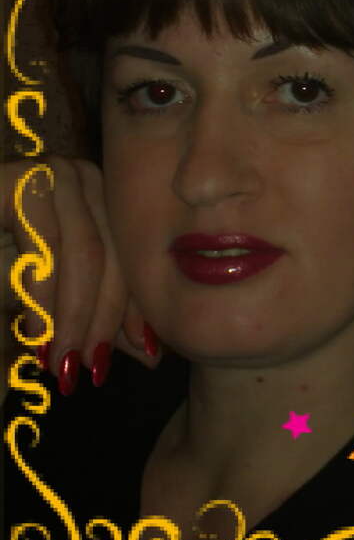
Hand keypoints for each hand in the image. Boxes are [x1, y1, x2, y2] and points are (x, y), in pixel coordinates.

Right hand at [1, 154, 160, 403]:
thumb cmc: (0, 272)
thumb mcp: (56, 300)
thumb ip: (100, 320)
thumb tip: (153, 359)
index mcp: (104, 200)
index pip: (132, 258)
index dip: (138, 308)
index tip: (145, 355)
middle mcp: (85, 178)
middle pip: (113, 255)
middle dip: (105, 319)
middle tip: (89, 368)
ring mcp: (54, 171)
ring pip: (84, 253)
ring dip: (73, 315)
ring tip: (61, 361)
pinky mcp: (21, 179)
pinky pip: (44, 245)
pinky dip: (42, 296)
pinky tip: (37, 335)